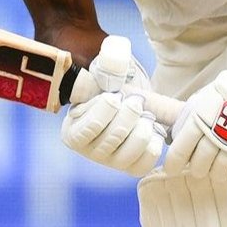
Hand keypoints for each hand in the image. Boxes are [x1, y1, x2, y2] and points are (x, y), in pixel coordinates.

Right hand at [60, 36, 164, 175]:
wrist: (126, 96)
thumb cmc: (110, 84)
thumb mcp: (102, 71)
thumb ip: (104, 65)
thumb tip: (112, 59)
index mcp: (73, 132)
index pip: (92, 125)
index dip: (108, 108)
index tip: (116, 95)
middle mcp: (89, 152)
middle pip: (114, 138)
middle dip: (130, 113)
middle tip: (135, 100)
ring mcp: (110, 163)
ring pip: (131, 151)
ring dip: (143, 127)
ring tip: (144, 114)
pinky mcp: (131, 167)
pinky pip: (145, 163)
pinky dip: (153, 144)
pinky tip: (151, 128)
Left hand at [164, 41, 226, 185]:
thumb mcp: (208, 96)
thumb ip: (193, 114)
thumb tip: (174, 134)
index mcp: (201, 117)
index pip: (182, 148)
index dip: (175, 162)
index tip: (171, 169)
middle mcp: (216, 132)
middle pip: (200, 164)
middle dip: (198, 168)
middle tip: (200, 167)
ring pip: (219, 172)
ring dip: (217, 174)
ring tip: (219, 168)